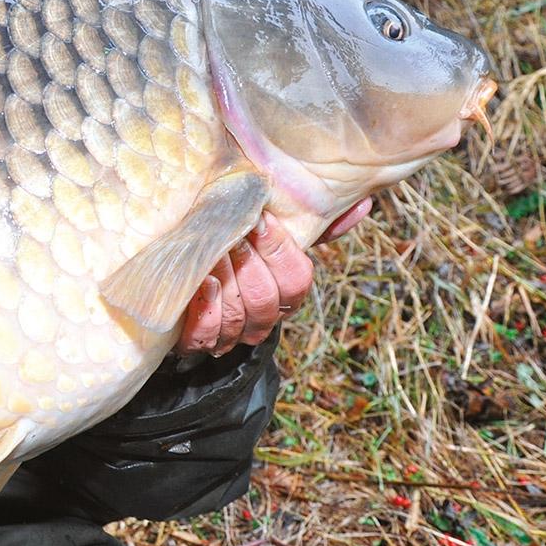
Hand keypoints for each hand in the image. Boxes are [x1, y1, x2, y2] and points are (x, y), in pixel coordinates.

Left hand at [178, 199, 372, 356]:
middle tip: (231, 235)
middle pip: (267, 298)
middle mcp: (263, 318)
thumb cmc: (235, 252)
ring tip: (211, 254)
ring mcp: (233, 334)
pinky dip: (206, 308)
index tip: (261, 219)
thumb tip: (362, 204)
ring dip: (225, 280)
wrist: (183, 284)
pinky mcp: (201, 342)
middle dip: (247, 263)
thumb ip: (314, 223)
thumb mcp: (270, 233)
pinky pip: (209, 332)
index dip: (279, 250)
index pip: (296, 278)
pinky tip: (201, 284)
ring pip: (240, 314)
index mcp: (285, 292)